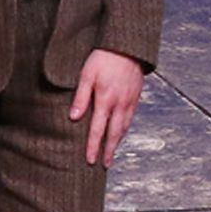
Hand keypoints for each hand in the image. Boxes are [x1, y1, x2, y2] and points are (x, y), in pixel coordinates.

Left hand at [70, 50, 144, 167]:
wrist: (127, 46)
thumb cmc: (103, 58)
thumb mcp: (87, 75)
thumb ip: (81, 97)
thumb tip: (74, 118)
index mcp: (106, 100)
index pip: (98, 129)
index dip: (93, 146)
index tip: (90, 160)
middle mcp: (120, 103)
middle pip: (114, 133)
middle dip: (109, 150)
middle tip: (104, 165)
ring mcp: (130, 100)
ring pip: (125, 126)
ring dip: (118, 142)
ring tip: (112, 153)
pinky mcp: (136, 95)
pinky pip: (131, 117)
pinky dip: (125, 128)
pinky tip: (121, 132)